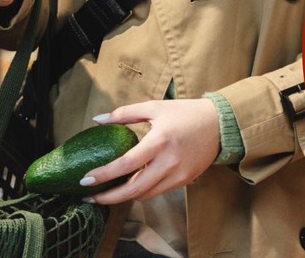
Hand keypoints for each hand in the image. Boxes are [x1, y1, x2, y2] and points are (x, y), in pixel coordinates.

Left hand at [80, 98, 220, 203]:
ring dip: (124, 196)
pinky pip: (157, 191)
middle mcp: (169, 161)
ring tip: (107, 193)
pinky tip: (132, 185)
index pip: (126, 164)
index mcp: (159, 140)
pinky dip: (142, 191)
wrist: (219, 123)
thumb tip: (98, 119)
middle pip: (133, 190)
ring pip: (144, 195)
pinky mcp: (184, 181)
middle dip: (109, 197)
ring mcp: (178, 174)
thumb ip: (125, 113)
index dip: (104, 175)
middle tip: (90, 197)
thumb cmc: (185, 112)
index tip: (85, 180)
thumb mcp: (155, 107)